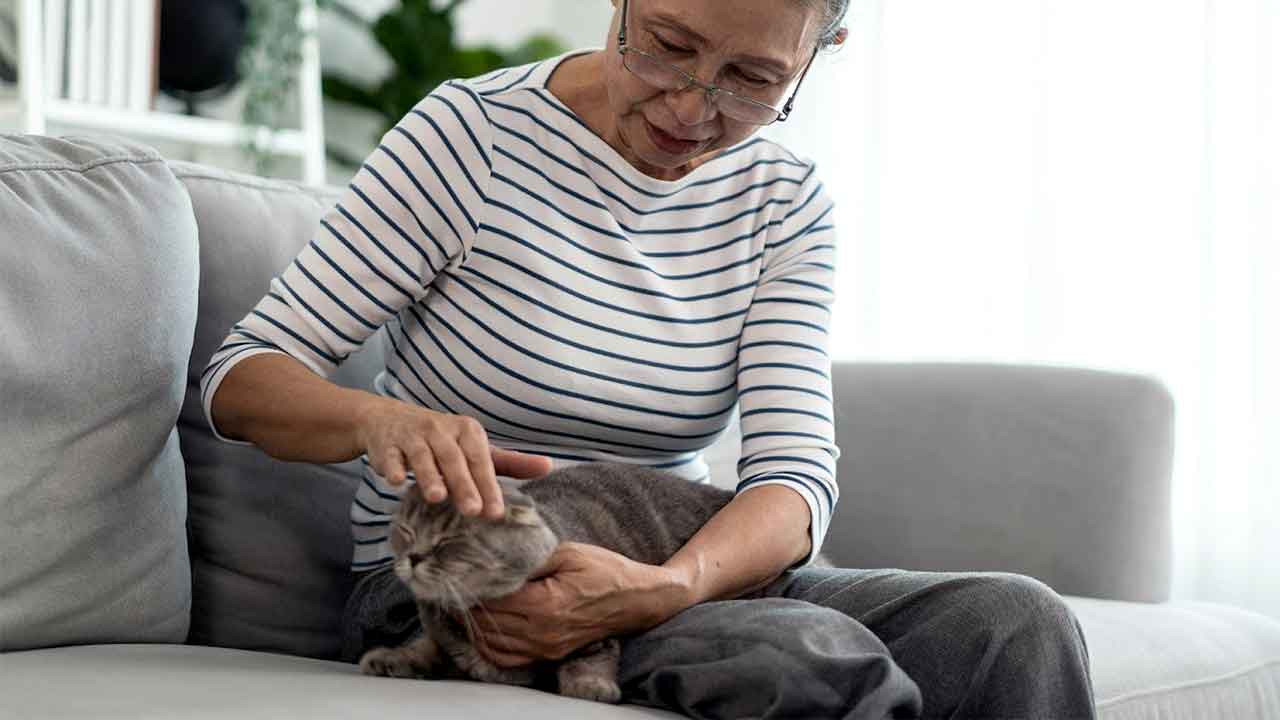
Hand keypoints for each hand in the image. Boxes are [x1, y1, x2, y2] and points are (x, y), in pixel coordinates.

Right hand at [354, 396, 550, 519]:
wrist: (389, 420)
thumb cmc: (442, 440)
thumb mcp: (475, 448)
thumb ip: (510, 462)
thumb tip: (549, 467)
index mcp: (466, 430)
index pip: (481, 460)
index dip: (488, 485)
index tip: (495, 513)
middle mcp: (440, 429)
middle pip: (454, 459)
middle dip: (463, 484)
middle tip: (473, 511)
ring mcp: (411, 435)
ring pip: (422, 456)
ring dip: (429, 475)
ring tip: (437, 497)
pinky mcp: (385, 443)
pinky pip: (389, 456)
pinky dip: (392, 467)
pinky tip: (397, 481)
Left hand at [462, 543, 691, 667]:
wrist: (636, 601)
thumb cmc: (605, 571)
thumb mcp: (569, 552)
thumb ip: (530, 556)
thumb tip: (497, 556)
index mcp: (545, 603)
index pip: (492, 598)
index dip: (475, 583)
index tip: (466, 569)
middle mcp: (542, 632)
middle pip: (486, 622)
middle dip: (471, 602)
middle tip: (463, 583)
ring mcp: (544, 648)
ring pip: (490, 644)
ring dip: (475, 624)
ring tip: (472, 602)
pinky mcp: (547, 656)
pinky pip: (505, 658)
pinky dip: (488, 645)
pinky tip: (486, 625)